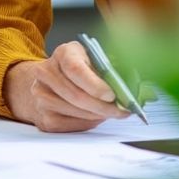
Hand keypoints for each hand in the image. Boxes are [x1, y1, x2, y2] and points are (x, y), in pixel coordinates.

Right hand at [3, 41, 128, 132]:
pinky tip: (96, 117)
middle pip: (76, 95)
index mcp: (63, 53)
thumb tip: (137, 85)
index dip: (94, 84)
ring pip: (75, 112)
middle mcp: (46, 72)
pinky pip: (69, 125)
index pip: (76, 69)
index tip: (112, 95)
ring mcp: (41, 96)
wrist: (47, 80)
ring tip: (113, 113)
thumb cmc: (79, 68)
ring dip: (98, 116)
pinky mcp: (42, 117)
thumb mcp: (93, 58)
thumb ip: (111, 69)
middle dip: (103, 106)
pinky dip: (88, 123)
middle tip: (122, 111)